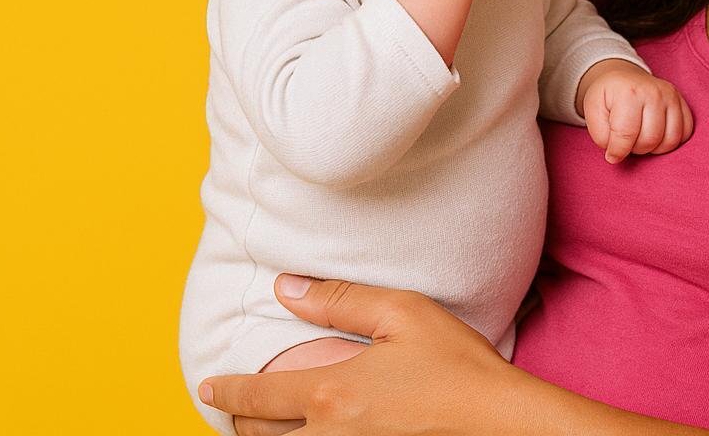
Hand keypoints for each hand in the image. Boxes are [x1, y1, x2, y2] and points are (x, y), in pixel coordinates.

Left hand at [203, 275, 521, 435]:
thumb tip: (285, 288)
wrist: (499, 420)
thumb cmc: (457, 364)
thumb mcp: (404, 313)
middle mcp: (330, 435)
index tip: (209, 387)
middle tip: (235, 410)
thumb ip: (340, 298)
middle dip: (240, 422)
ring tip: (261, 428)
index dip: (227, 392)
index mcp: (332, 392)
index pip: (257, 397)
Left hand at [577, 60, 694, 163]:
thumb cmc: (607, 96)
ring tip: (641, 138)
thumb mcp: (592, 111)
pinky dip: (671, 141)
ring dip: (654, 148)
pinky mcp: (682, 103)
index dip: (617, 151)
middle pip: (650, 140)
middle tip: (627, 141)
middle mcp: (654, 92)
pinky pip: (685, 133)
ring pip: (671, 140)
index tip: (611, 155)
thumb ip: (601, 136)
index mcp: (629, 93)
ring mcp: (672, 96)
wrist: (623, 77)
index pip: (627, 135)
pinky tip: (657, 135)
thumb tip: (617, 155)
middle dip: (636, 149)